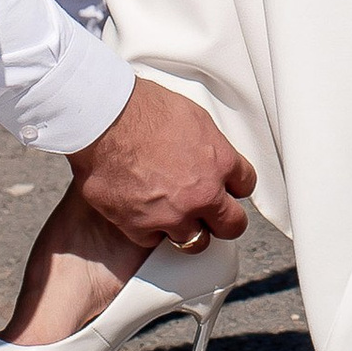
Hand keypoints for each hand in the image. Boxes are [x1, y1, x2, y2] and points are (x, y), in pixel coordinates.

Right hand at [67, 75, 254, 252]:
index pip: (246, 185)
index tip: (229, 188)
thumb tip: (207, 152)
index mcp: (219, 162)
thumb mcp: (191, 115)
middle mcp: (202, 194)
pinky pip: (154, 240)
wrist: (105, 120)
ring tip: (177, 219)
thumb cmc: (142, 108)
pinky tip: (142, 213)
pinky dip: (149, 229)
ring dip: (188, 230)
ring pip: (195, 242)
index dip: (236, 187)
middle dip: (225, 221)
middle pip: (232, 225)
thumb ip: (206, 143)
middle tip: (215, 217)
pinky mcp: (141, 227)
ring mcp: (173, 215)